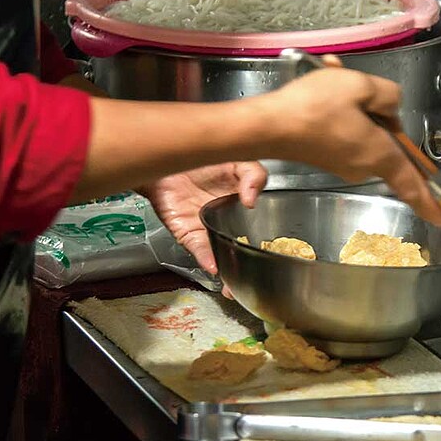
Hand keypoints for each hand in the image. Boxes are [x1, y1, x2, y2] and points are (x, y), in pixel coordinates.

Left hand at [140, 162, 266, 276]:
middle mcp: (224, 221)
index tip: (273, 257)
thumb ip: (253, 175)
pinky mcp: (186, 231)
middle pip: (239, 250)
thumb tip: (251, 200)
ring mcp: (205, 228)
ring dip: (227, 271)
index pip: (258, 231)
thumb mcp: (238, 159)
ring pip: (219, 254)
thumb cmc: (201, 157)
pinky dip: (206, 257)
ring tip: (234, 285)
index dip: (265, 246)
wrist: (167, 156)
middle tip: (256, 282)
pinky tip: (214, 265)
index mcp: (241, 205)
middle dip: (247, 269)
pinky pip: (198, 248)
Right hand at [258, 56, 440, 224]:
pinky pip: (345, 132)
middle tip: (356, 83)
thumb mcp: (361, 86)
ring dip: (354, 104)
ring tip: (334, 77)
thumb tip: (391, 108)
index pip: (413, 181)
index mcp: (380, 154)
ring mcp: (343, 164)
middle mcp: (364, 165)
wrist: (268, 125)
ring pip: (364, 131)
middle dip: (376, 110)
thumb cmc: (315, 107)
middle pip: (386, 140)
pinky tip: (324, 89)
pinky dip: (338, 111)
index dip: (432, 202)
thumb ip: (387, 95)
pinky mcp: (325, 157)